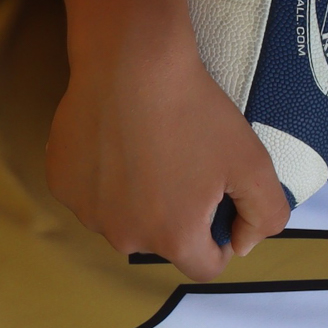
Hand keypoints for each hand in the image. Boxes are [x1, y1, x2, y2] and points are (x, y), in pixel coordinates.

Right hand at [46, 40, 290, 278]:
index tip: (219, 204)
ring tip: (148, 150)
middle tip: (184, 165)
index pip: (204, 266)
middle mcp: (124, 236)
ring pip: (122, 218)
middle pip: (161, 242)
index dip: (220, 240)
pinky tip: (116, 143)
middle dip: (176, 216)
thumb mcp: (254, 163)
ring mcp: (87, 211)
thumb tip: (241, 244)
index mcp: (173, 238)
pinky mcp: (62, 182)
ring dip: (137, 199)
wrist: (131, 61)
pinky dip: (104, 178)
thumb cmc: (194, 111)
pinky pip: (92, 193)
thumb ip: (265, 216)